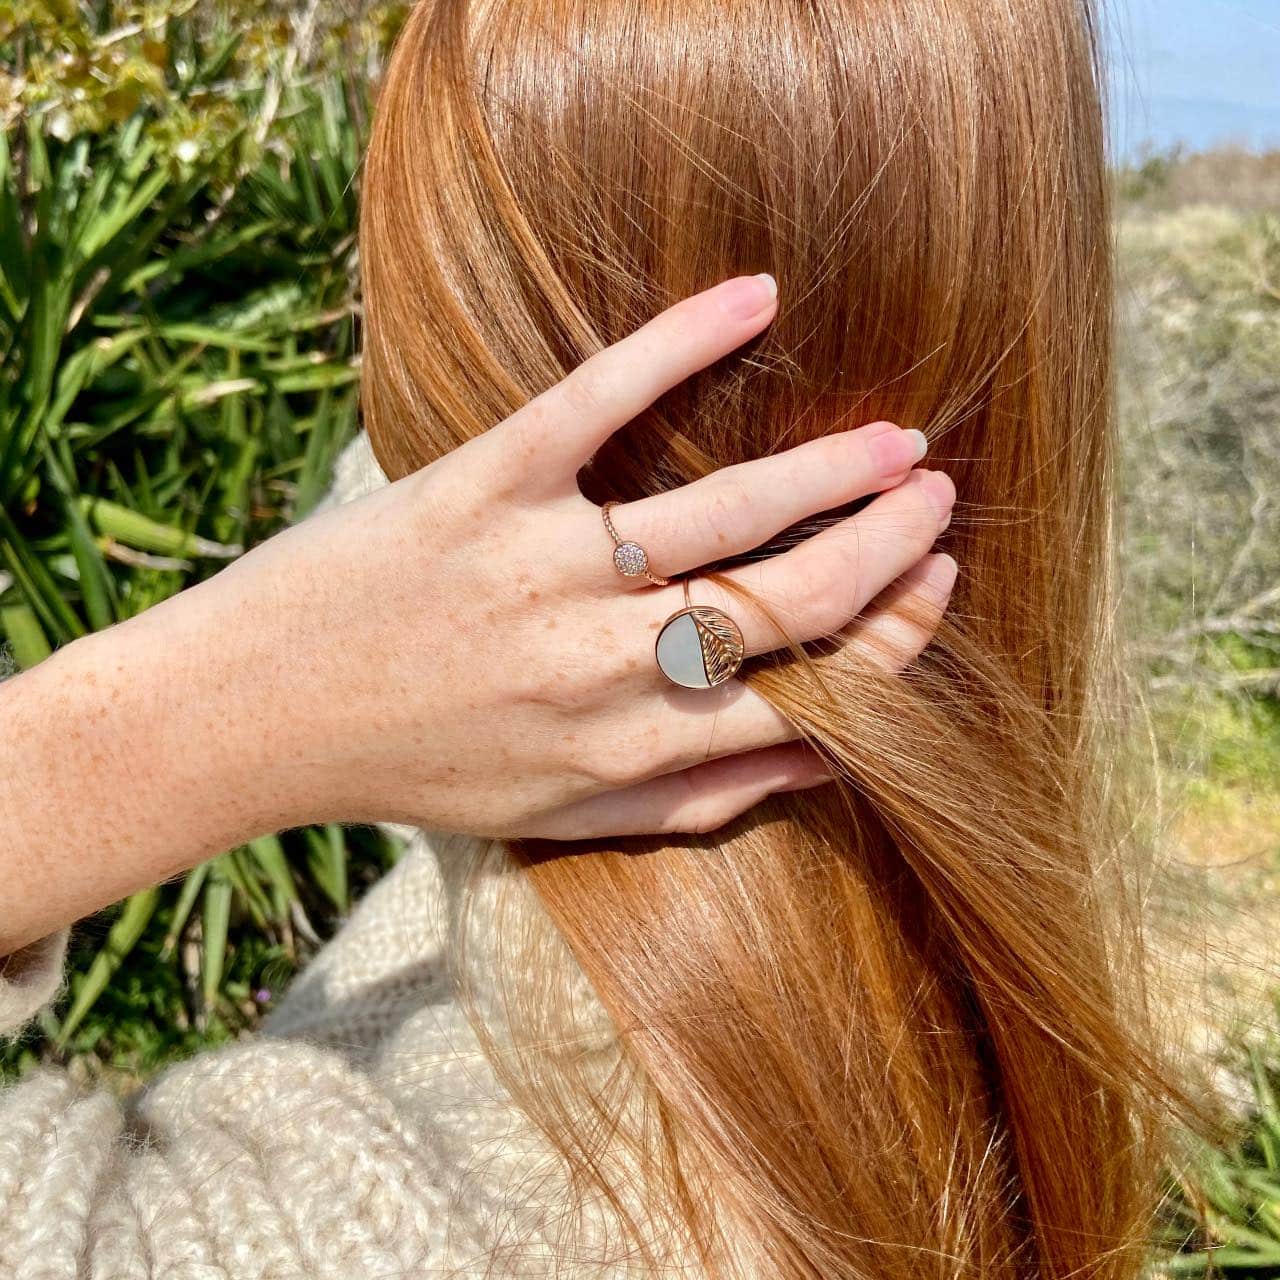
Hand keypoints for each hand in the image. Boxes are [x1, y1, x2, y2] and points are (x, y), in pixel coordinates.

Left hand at [0, 275, 954, 952]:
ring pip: (728, 510)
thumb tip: (824, 758)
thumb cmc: (419, 768)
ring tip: (897, 437)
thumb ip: (698, 795)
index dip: (891, 640)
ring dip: (833, 469)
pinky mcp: (483, 486)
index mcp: (631, 745)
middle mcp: (603, 663)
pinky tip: (755, 297)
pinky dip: (679, 341)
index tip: (934, 588)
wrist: (254, 715)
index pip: (809, 692)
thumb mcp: (561, 818)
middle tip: (935, 497)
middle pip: (790, 601)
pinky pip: (599, 401)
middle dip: (888, 549)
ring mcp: (545, 568)